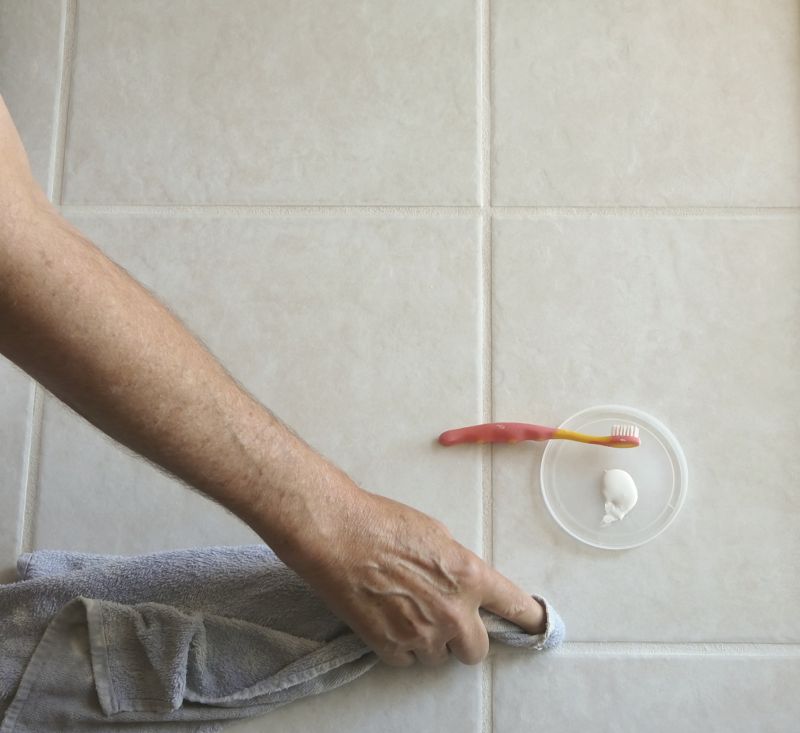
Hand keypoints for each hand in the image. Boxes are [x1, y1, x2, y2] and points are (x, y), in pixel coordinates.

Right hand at [279, 488, 545, 666]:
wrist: (337, 536)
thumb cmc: (383, 524)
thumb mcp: (436, 534)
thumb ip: (457, 565)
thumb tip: (461, 583)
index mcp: (469, 577)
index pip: (515, 607)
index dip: (529, 618)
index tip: (536, 625)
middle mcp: (453, 612)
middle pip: (476, 649)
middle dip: (464, 636)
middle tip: (443, 615)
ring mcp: (422, 635)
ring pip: (439, 657)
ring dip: (430, 641)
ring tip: (404, 609)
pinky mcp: (390, 647)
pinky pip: (407, 660)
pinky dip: (401, 646)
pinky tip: (386, 617)